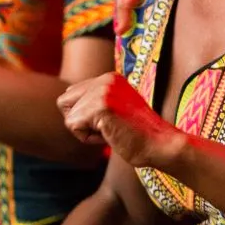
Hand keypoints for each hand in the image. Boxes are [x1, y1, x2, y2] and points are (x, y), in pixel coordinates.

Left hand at [57, 72, 183, 168]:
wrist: (160, 146)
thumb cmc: (137, 135)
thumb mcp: (114, 109)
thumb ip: (93, 101)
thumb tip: (63, 102)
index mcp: (109, 78)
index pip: (71, 94)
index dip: (84, 115)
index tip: (109, 122)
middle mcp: (104, 79)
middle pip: (64, 102)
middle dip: (79, 121)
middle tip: (107, 128)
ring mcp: (102, 91)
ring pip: (69, 117)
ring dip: (86, 132)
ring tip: (112, 131)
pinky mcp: (100, 106)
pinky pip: (74, 126)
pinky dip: (88, 138)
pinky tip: (110, 135)